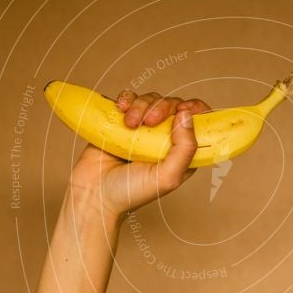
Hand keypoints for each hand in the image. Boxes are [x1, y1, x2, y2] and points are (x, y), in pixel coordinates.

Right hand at [67, 90, 211, 222]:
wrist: (94, 194)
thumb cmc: (131, 192)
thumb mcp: (167, 177)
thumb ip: (184, 150)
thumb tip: (187, 116)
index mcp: (181, 152)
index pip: (199, 122)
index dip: (196, 109)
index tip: (183, 109)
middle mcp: (164, 138)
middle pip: (173, 105)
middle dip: (162, 107)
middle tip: (149, 121)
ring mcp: (143, 129)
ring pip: (151, 99)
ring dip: (141, 105)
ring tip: (129, 124)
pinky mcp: (121, 122)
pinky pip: (129, 99)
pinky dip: (126, 99)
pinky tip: (120, 109)